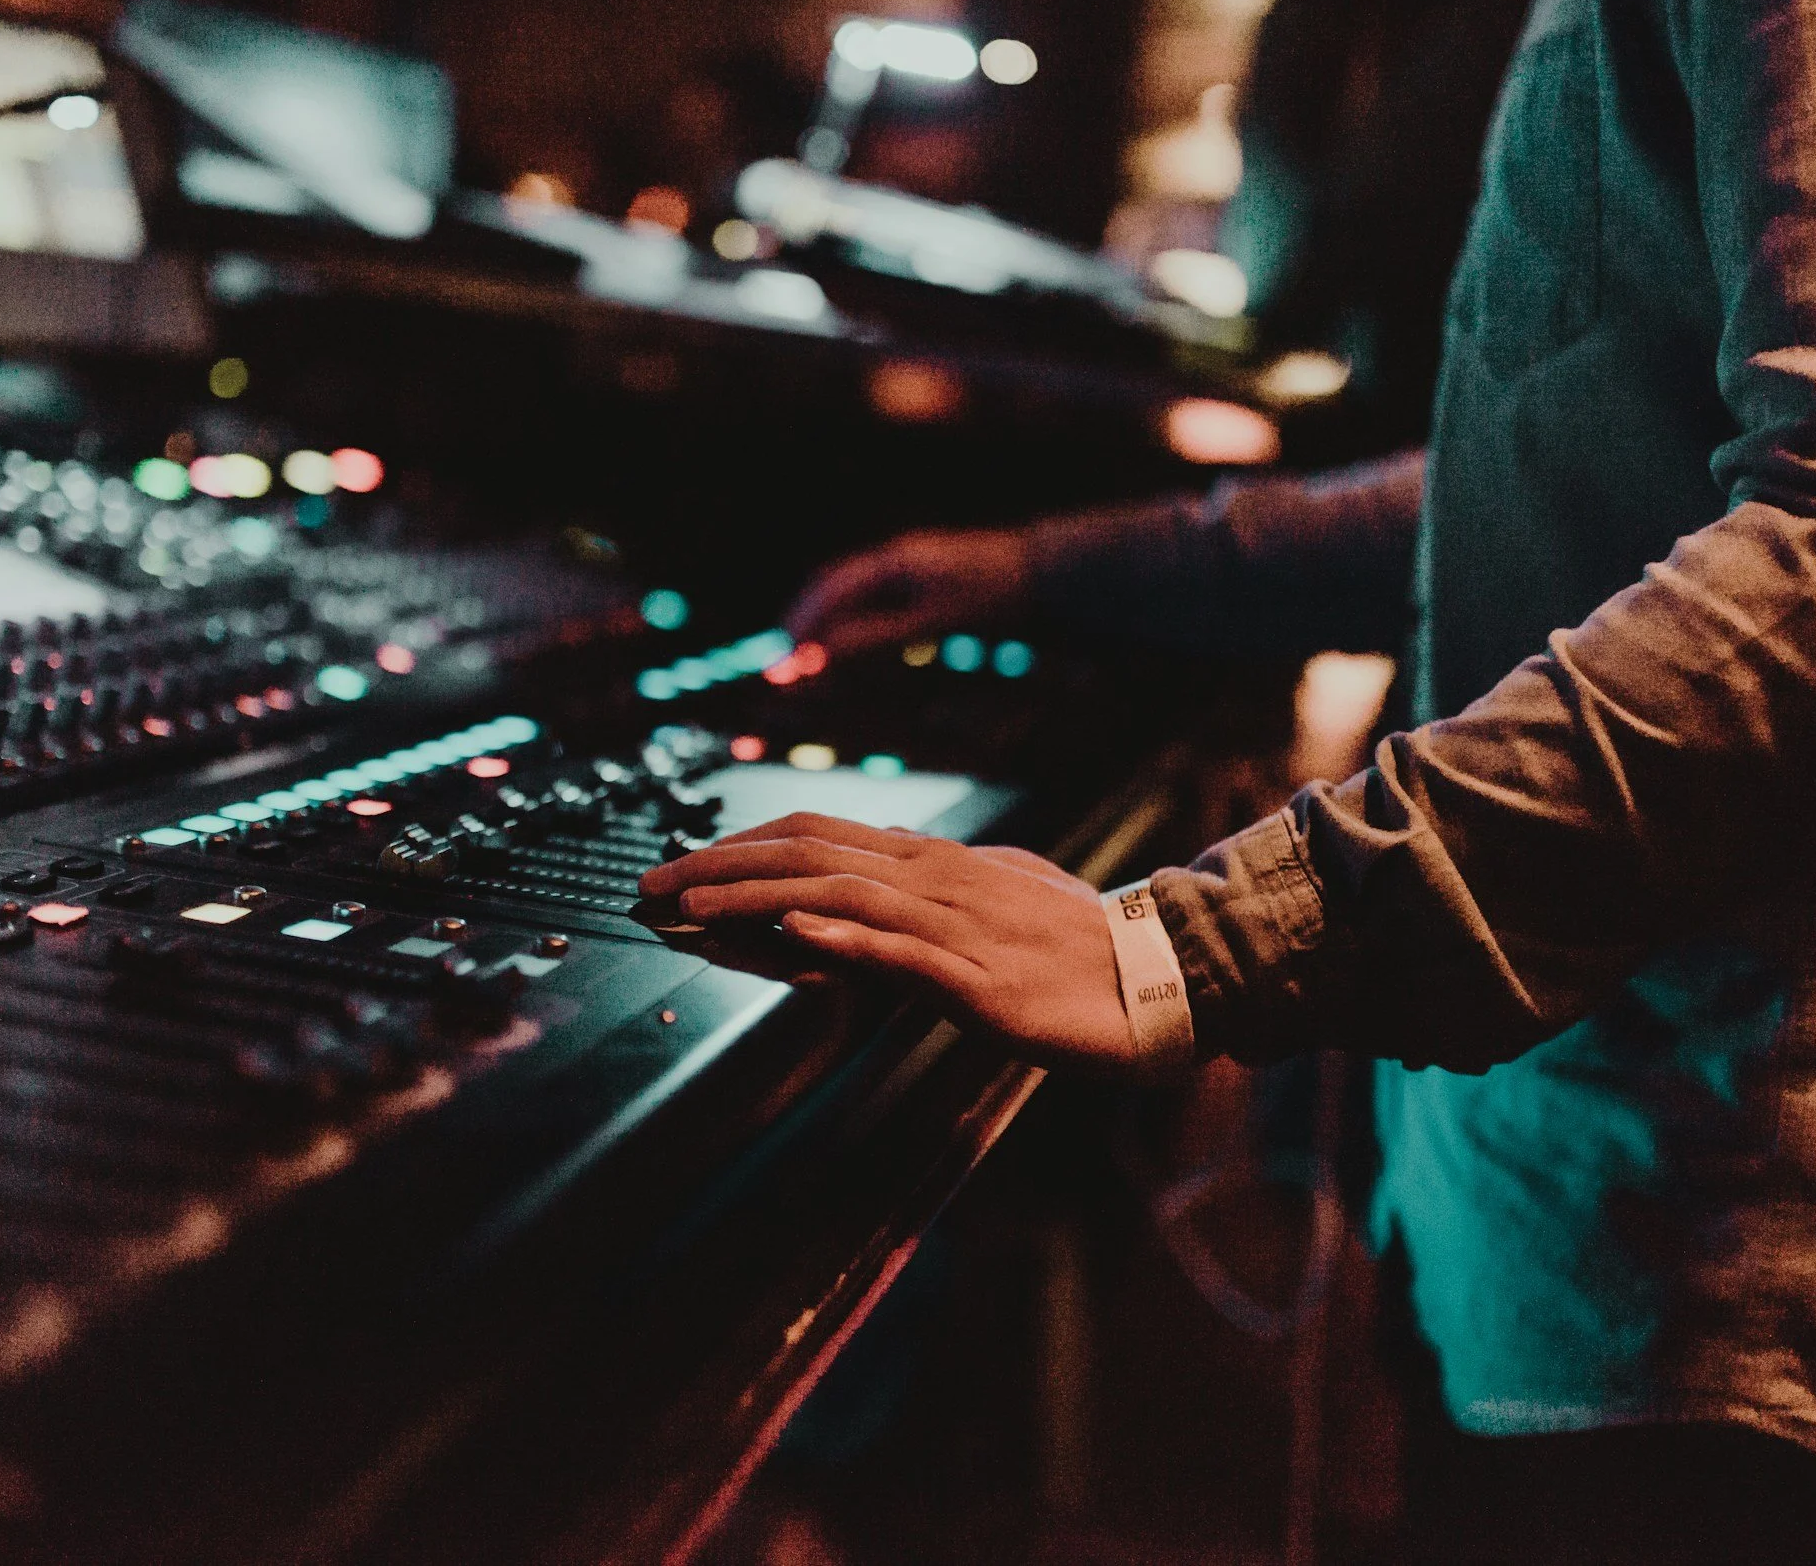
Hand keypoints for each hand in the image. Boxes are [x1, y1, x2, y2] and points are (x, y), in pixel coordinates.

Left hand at [636, 812, 1135, 1066]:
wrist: (1161, 981)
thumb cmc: (1080, 949)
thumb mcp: (996, 904)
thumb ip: (928, 902)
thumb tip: (856, 912)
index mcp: (937, 861)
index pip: (821, 835)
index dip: (744, 845)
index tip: (686, 864)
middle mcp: (938, 879)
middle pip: (811, 852)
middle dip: (723, 865)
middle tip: (654, 884)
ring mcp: (957, 926)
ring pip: (839, 895)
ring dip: (756, 898)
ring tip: (693, 906)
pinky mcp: (980, 981)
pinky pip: (901, 953)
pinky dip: (844, 941)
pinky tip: (796, 937)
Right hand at [784, 528, 1031, 655]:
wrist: (1048, 572)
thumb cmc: (992, 594)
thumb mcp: (930, 621)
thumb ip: (874, 636)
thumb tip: (823, 654)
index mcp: (891, 563)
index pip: (830, 594)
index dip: (803, 627)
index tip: (784, 660)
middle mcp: (897, 558)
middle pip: (834, 586)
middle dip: (805, 621)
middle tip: (784, 656)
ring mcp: (914, 565)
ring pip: (855, 589)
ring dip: (829, 618)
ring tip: (810, 650)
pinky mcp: (932, 577)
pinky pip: (878, 594)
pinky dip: (857, 617)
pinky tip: (858, 636)